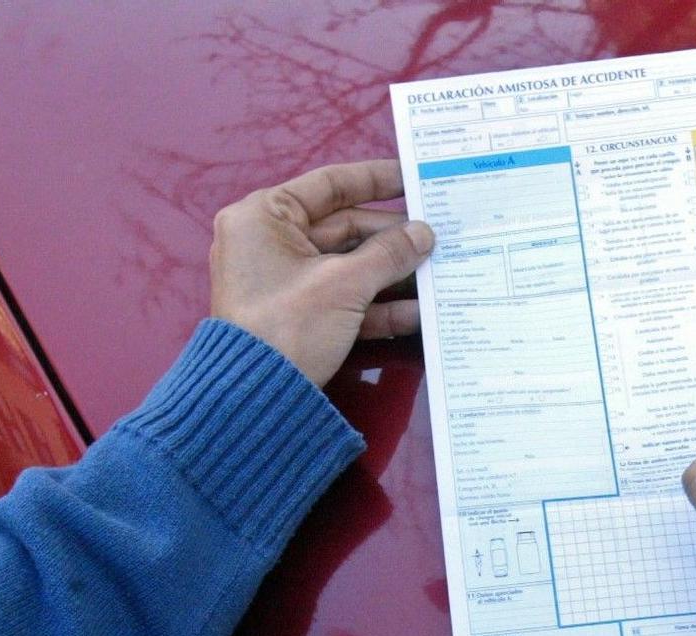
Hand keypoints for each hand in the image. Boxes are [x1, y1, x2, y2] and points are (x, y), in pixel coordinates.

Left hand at [209, 159, 433, 386]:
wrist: (257, 398)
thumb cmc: (285, 327)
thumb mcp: (344, 284)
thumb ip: (388, 254)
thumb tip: (423, 234)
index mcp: (265, 216)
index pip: (329, 185)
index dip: (375, 180)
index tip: (412, 178)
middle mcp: (270, 241)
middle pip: (345, 228)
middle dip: (393, 238)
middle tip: (438, 236)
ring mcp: (285, 280)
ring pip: (350, 266)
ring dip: (393, 273)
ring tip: (437, 272)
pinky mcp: (299, 314)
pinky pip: (344, 299)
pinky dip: (378, 305)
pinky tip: (417, 311)